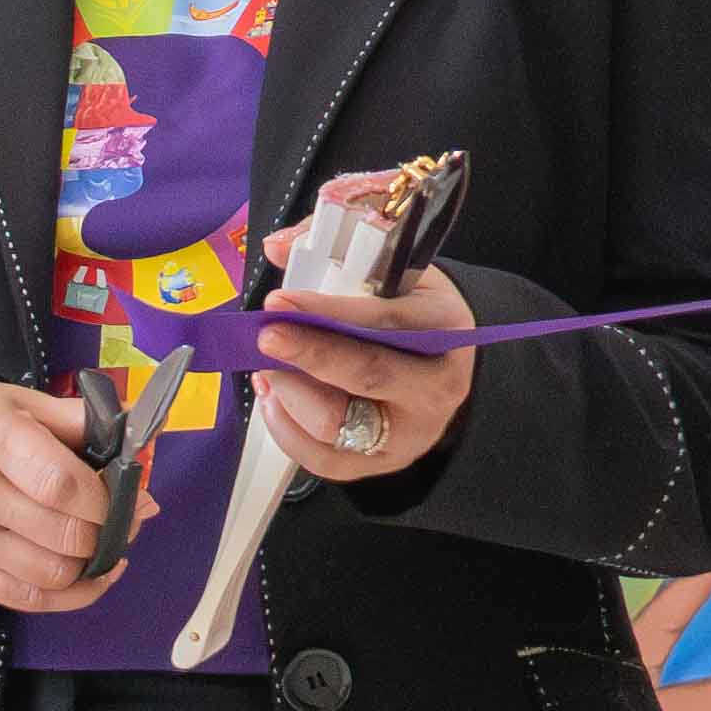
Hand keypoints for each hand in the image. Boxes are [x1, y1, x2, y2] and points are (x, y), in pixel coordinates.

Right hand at [0, 377, 135, 621]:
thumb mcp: (32, 404)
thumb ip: (87, 424)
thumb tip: (138, 452)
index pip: (62, 486)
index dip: (105, 500)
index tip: (121, 497)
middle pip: (62, 536)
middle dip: (107, 534)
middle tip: (122, 522)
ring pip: (50, 575)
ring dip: (90, 566)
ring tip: (101, 545)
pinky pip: (26, 599)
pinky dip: (70, 595)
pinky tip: (89, 576)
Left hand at [245, 189, 478, 484]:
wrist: (438, 369)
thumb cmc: (408, 314)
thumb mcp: (389, 271)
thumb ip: (335, 249)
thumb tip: (277, 246)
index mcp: (445, 328)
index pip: (385, 320)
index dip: (328, 311)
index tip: (279, 300)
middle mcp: (437, 387)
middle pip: (367, 375)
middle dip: (307, 354)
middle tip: (264, 336)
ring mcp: (411, 433)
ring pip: (335, 423)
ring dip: (288, 392)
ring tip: (265, 365)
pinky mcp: (381, 464)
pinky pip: (321, 458)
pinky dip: (285, 427)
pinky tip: (273, 395)